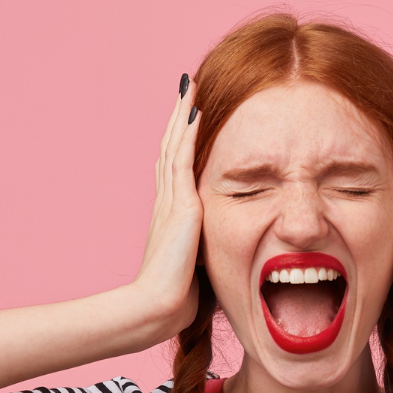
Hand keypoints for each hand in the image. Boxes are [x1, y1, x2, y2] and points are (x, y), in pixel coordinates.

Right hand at [131, 76, 203, 335]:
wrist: (158, 306)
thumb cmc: (180, 298)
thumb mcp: (200, 267)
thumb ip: (211, 252)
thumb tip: (234, 255)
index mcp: (174, 215)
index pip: (177, 168)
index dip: (182, 142)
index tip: (190, 118)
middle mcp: (169, 202)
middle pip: (171, 148)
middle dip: (180, 119)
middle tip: (187, 89)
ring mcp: (171, 201)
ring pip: (174, 146)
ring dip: (182, 115)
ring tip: (190, 87)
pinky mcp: (179, 206)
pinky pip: (181, 159)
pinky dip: (187, 133)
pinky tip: (195, 110)